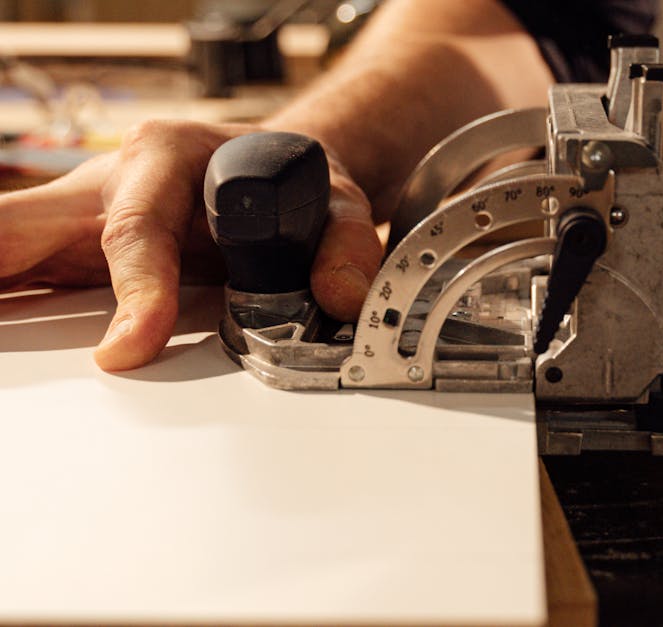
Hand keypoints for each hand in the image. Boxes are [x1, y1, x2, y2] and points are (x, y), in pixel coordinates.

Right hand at [0, 120, 381, 370]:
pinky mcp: (74, 246)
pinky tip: (5, 331)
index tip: (131, 345)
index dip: (134, 288)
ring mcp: (84, 211)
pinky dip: (6, 292)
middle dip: (5, 258)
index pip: (137, 229)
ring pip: (13, 238)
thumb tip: (341, 297)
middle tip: (2, 332)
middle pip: (32, 221)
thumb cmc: (290, 180)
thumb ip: (346, 244)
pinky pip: (22, 268)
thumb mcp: (336, 201)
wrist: (273, 166)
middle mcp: (112, 177)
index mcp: (168, 156)